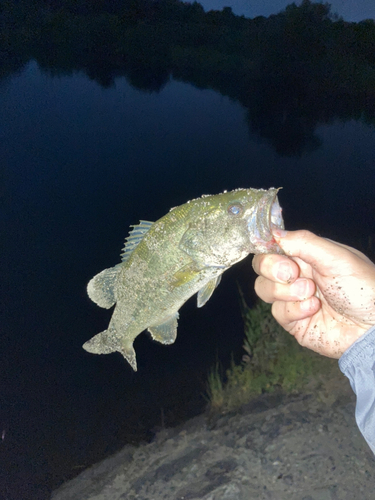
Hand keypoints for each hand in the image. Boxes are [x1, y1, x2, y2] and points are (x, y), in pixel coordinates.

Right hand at [252, 229, 374, 357]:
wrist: (374, 328)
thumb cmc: (364, 288)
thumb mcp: (336, 257)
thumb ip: (304, 242)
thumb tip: (273, 232)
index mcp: (306, 255)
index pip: (272, 247)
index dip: (269, 249)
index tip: (278, 253)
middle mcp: (296, 275)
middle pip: (261, 267)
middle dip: (273, 269)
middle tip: (292, 273)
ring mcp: (292, 299)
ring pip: (264, 289)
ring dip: (286, 291)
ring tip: (311, 293)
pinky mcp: (293, 322)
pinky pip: (277, 312)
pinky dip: (295, 309)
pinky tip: (314, 309)